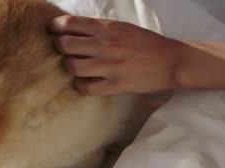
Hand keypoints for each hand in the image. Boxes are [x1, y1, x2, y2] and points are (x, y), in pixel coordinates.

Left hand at [50, 15, 182, 95]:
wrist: (171, 61)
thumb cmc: (146, 43)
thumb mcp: (123, 28)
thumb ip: (99, 29)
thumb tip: (74, 29)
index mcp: (108, 28)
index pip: (71, 23)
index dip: (56, 26)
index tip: (53, 30)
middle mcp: (107, 46)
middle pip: (66, 45)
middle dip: (59, 46)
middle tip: (62, 49)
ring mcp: (111, 67)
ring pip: (73, 67)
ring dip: (69, 66)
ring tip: (74, 66)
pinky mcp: (116, 85)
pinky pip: (87, 88)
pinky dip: (80, 86)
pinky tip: (84, 82)